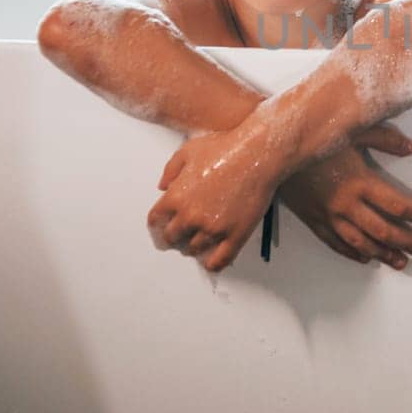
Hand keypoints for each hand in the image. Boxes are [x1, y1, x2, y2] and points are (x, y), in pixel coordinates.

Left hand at [149, 124, 283, 271]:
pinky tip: (211, 260)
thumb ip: (170, 171)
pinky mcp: (234, 235)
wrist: (257, 154)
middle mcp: (190, 217)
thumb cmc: (225, 148)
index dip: (157, 223)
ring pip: (193, 250)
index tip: (162, 225)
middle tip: (180, 234)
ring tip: (198, 241)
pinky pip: (218, 261)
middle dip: (173, 236)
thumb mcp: (187, 151)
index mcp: (175, 197)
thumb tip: (162, 186)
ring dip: (192, 247)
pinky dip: (211, 264)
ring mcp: (212, 229)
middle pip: (171, 238)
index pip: (155, 221)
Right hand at [279, 145, 411, 270]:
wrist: (272, 151)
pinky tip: (364, 258)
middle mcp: (347, 204)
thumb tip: (411, 148)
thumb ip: (385, 139)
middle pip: (384, 230)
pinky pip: (335, 242)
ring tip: (400, 263)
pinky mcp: (312, 220)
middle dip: (408, 242)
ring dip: (382, 254)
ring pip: (361, 242)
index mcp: (360, 182)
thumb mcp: (352, 130)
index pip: (397, 205)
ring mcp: (328, 215)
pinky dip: (352, 252)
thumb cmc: (314, 137)